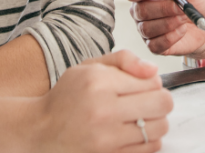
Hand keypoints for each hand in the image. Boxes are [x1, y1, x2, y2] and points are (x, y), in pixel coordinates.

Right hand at [37, 50, 172, 152]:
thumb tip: (153, 70)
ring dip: (156, 121)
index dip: (154, 82)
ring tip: (141, 117)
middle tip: (148, 100)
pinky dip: (148, 140)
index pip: (152, 81)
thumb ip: (123, 60)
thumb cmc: (67, 97)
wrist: (41, 132)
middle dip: (161, 100)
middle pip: (162, 104)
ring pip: (159, 128)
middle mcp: (104, 110)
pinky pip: (149, 149)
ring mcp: (107, 138)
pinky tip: (134, 132)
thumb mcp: (89, 66)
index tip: (145, 84)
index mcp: (99, 82)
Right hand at [126, 0, 204, 56]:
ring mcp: (145, 29)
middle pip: (141, 11)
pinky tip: (182, 30)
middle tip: (181, 8)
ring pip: (147, 29)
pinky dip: (171, 37)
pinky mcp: (154, 46)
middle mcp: (139, 10)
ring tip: (184, 18)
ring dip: (169, 23)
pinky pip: (155, 45)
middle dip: (164, 9)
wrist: (204, 22)